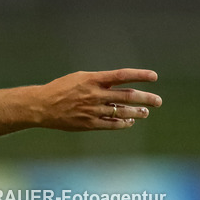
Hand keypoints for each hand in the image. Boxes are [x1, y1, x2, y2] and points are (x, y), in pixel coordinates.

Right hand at [38, 68, 160, 130]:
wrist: (42, 106)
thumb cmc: (61, 89)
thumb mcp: (80, 78)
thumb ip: (99, 81)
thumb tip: (119, 83)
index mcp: (92, 79)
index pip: (121, 75)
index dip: (139, 76)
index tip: (154, 76)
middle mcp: (94, 94)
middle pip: (126, 96)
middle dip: (145, 98)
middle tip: (158, 101)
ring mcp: (92, 110)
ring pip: (121, 111)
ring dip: (137, 112)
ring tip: (146, 112)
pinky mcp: (89, 124)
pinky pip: (112, 124)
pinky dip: (124, 123)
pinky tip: (131, 121)